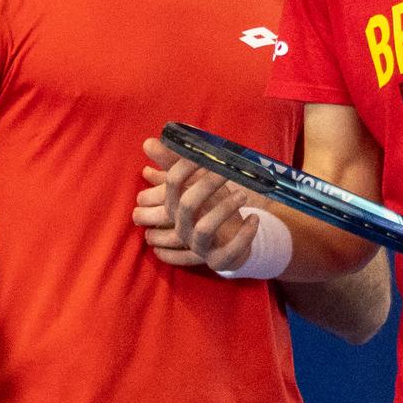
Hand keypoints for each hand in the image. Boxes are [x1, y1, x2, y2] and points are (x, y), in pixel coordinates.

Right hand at [135, 137, 258, 270]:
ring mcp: (199, 246)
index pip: (172, 184)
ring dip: (225, 208)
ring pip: (205, 228)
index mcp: (175, 207)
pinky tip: (253, 219)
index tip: (205, 154)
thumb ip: (177, 162)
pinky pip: (230, 249)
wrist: (232, 243)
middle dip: (208, 185)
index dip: (186, 166)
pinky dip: (244, 234)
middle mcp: (182, 227)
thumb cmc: (212, 209)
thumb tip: (149, 142)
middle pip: (187, 205)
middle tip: (228, 171)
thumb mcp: (198, 184)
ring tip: (244, 194)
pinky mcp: (218, 260)